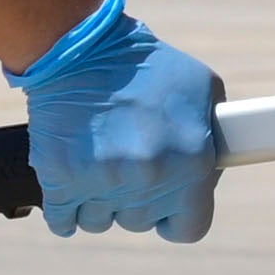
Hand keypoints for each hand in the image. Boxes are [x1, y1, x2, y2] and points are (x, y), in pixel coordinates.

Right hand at [7, 0, 224, 241]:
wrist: (80, 46)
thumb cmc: (146, 66)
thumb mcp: (203, 88)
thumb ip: (214, 136)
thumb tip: (214, 165)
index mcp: (191, 162)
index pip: (190, 227)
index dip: (177, 216)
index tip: (166, 204)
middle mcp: (149, 178)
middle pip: (141, 221)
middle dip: (135, 198)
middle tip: (126, 159)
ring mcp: (102, 181)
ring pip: (101, 221)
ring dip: (98, 200)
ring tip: (98, 160)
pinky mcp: (60, 179)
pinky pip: (63, 221)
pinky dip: (64, 210)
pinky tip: (70, 186)